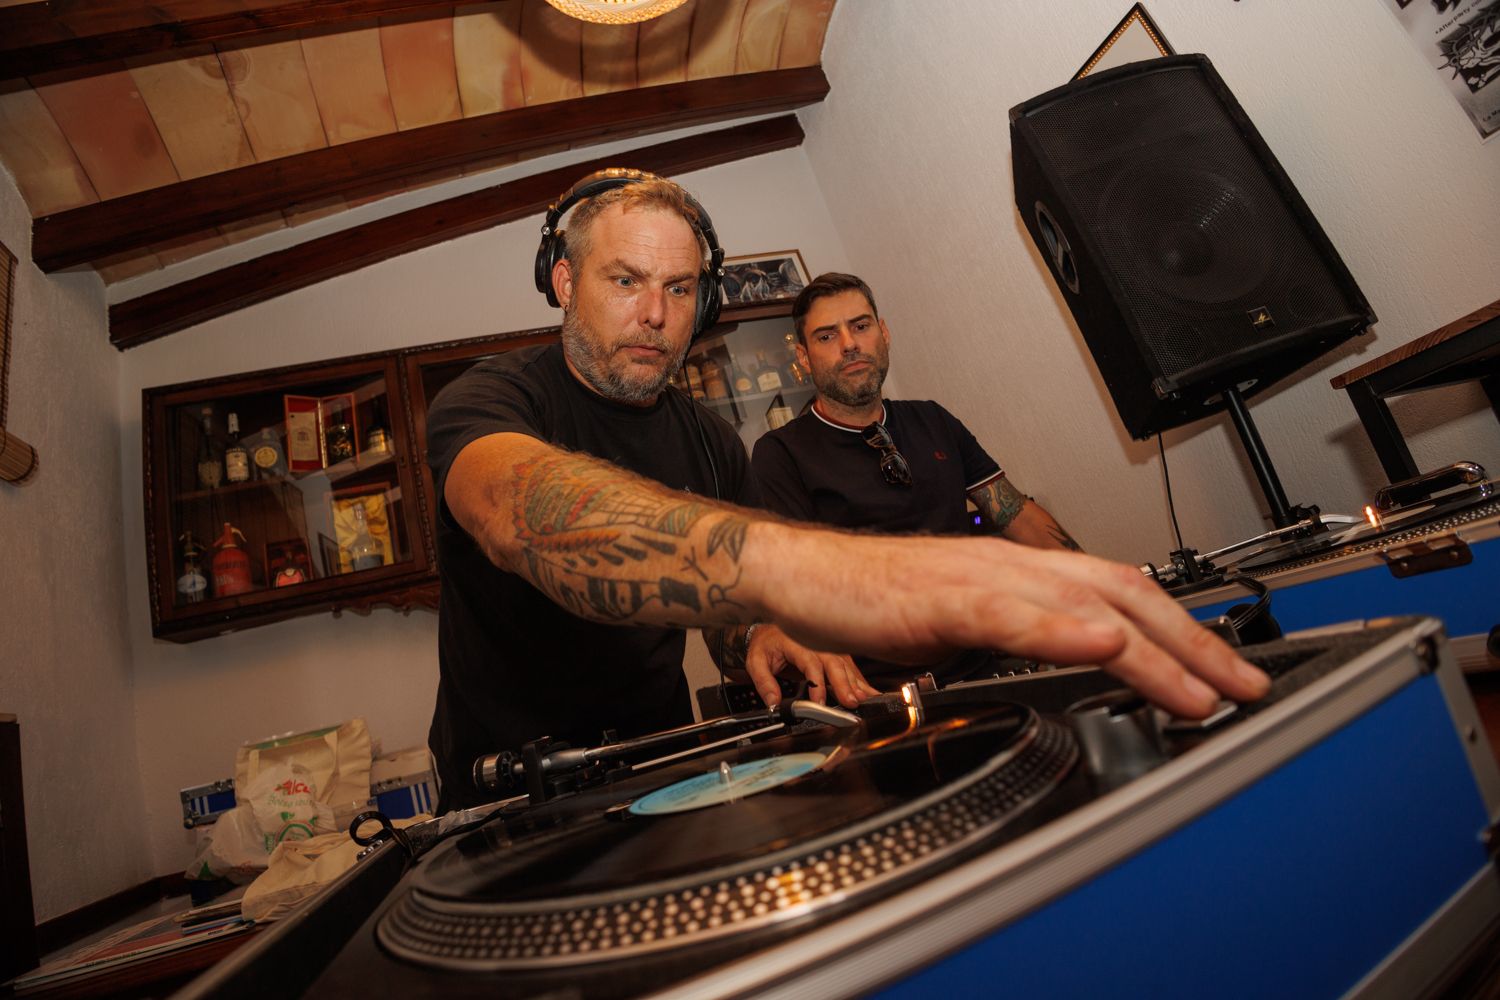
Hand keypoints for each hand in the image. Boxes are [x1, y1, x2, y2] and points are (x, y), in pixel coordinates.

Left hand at [746, 624, 879, 708]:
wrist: (771, 630)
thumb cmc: (766, 644)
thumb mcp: (756, 661)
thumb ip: (764, 683)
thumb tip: (773, 703)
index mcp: (797, 643)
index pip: (811, 664)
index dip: (817, 684)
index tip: (819, 702)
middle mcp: (817, 644)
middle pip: (834, 664)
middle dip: (844, 684)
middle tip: (850, 702)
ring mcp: (829, 648)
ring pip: (846, 666)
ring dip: (856, 684)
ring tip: (863, 699)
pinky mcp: (835, 655)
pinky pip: (850, 669)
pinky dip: (859, 681)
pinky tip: (868, 693)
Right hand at [748, 529, 1269, 719]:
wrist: (799, 575)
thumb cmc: (871, 602)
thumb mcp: (960, 628)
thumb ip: (1016, 641)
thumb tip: (1071, 666)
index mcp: (1019, 573)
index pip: (1121, 593)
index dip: (1182, 631)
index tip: (1226, 673)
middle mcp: (1012, 565)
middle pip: (1124, 593)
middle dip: (1194, 644)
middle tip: (1246, 689)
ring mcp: (978, 577)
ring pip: (1083, 605)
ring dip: (1152, 649)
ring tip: (1202, 690)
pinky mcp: (938, 598)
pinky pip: (1010, 614)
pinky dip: (1062, 630)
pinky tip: (1103, 648)